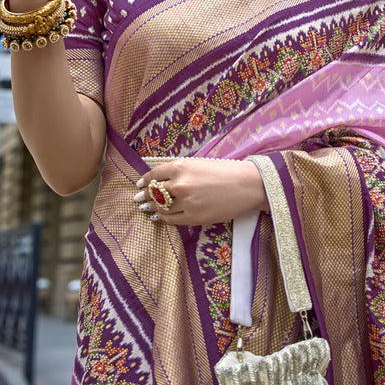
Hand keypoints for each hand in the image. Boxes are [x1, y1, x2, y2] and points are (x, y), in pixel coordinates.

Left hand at [134, 158, 268, 225]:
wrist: (246, 186)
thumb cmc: (225, 171)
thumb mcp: (198, 164)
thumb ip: (178, 171)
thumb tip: (159, 180)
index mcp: (180, 167)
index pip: (153, 175)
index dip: (144, 180)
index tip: (139, 184)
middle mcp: (179, 185)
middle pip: (153, 192)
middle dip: (144, 196)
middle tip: (138, 198)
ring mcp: (185, 203)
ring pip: (161, 208)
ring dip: (153, 208)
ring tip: (148, 208)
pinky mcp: (193, 218)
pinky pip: (171, 220)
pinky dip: (162, 219)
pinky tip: (158, 217)